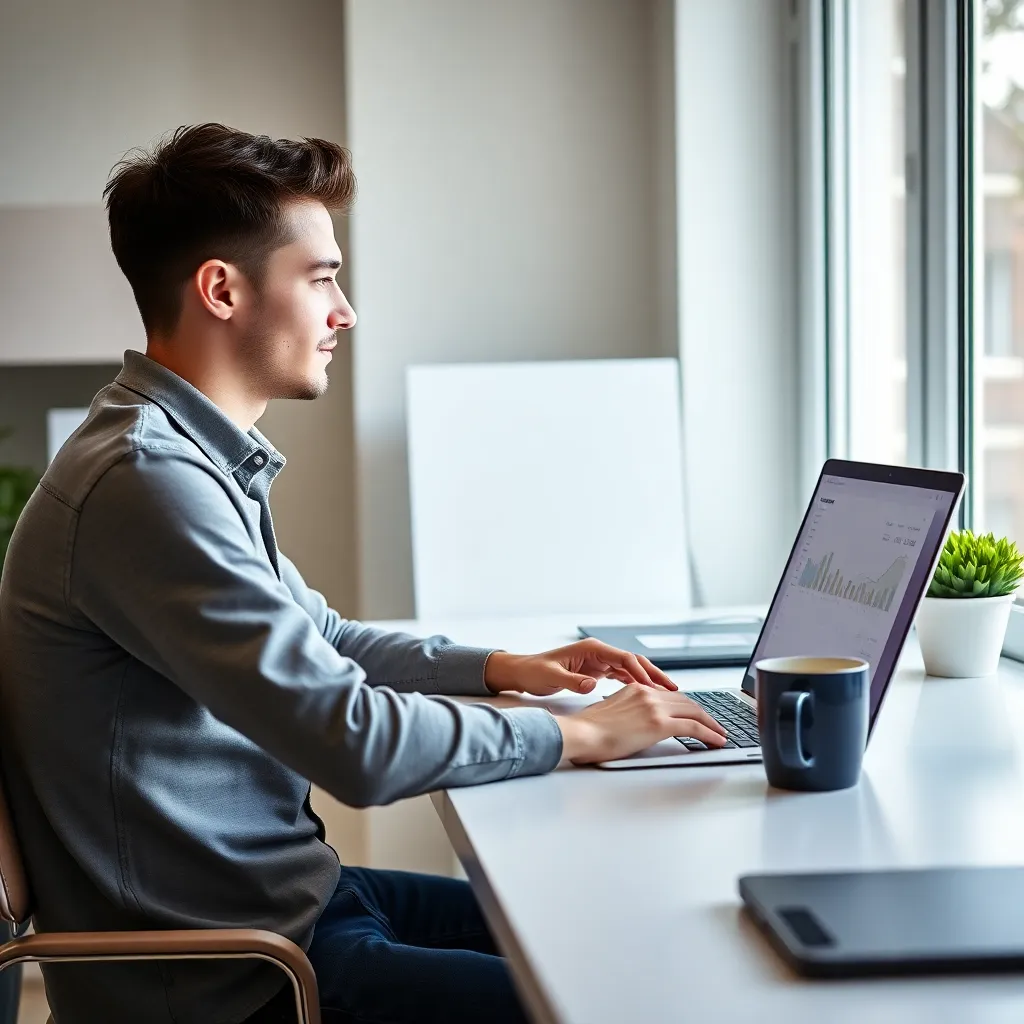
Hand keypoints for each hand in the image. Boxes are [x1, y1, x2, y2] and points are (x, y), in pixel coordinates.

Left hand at [484, 638, 678, 696]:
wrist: (522, 672)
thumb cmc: (534, 672)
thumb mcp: (551, 677)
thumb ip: (572, 681)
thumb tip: (592, 685)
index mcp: (591, 649)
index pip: (623, 657)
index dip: (640, 671)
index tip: (654, 686)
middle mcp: (598, 652)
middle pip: (633, 661)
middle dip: (653, 674)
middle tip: (672, 688)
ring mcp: (598, 660)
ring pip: (630, 669)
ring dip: (647, 680)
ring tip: (666, 694)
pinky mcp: (596, 670)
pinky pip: (622, 676)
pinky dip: (635, 684)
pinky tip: (646, 696)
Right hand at [556, 684, 728, 763]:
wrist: (580, 734)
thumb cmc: (587, 731)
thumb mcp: (611, 713)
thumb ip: (628, 713)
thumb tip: (635, 725)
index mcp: (635, 689)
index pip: (669, 695)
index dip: (686, 706)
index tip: (695, 715)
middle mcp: (647, 693)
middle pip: (686, 701)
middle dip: (703, 714)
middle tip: (714, 725)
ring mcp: (654, 706)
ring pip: (695, 712)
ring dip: (711, 724)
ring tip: (719, 735)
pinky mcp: (660, 723)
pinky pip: (694, 727)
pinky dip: (710, 734)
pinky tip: (716, 741)